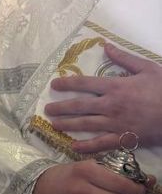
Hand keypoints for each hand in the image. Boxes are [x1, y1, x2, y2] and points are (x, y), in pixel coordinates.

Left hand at [45, 42, 161, 152]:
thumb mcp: (146, 68)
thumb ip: (124, 59)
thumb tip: (106, 46)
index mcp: (115, 86)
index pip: (84, 83)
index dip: (67, 84)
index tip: (53, 85)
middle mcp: (111, 105)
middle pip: (80, 106)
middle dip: (62, 107)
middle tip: (47, 109)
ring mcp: (116, 123)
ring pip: (86, 124)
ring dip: (68, 124)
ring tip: (53, 125)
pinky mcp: (125, 138)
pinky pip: (102, 143)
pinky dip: (87, 147)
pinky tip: (74, 147)